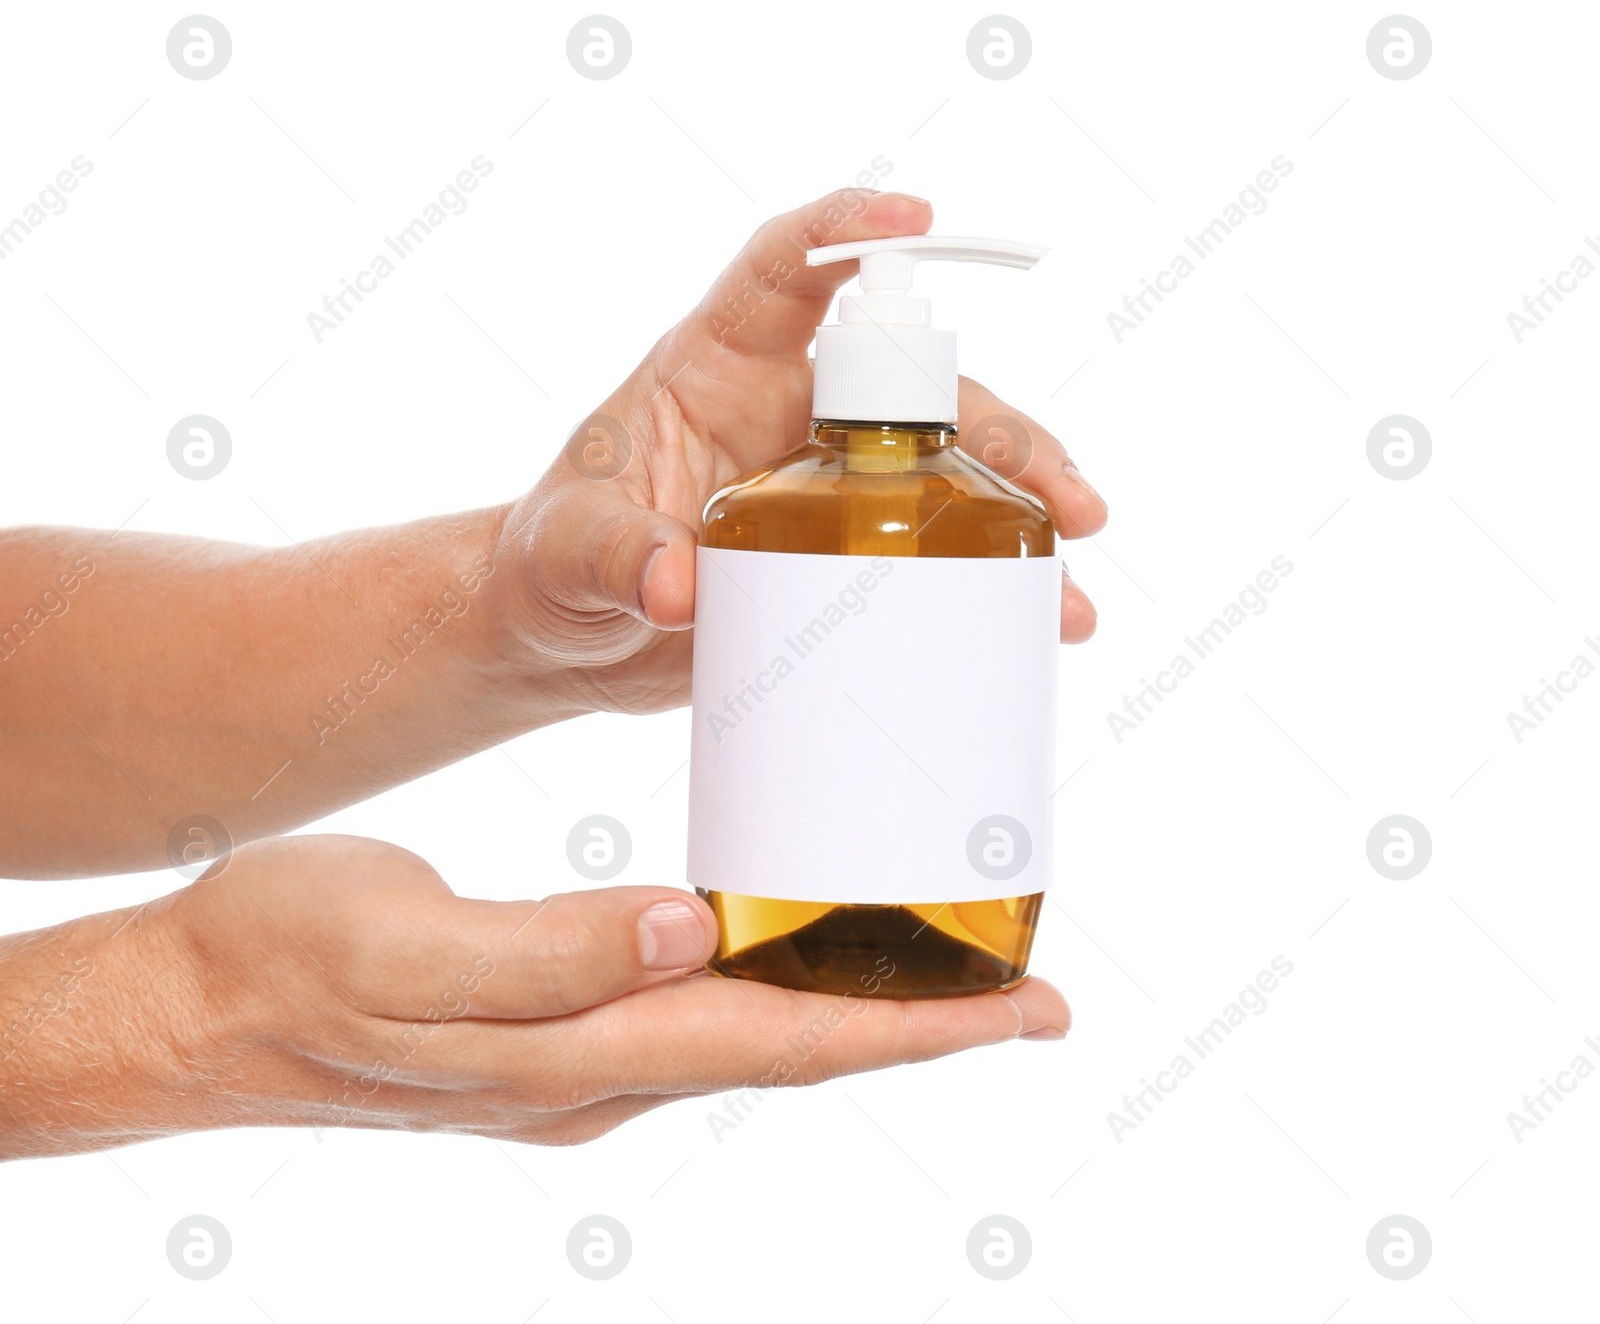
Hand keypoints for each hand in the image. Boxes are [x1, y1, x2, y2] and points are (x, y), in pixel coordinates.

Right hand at [0, 835, 1066, 1153]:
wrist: (193, 1008)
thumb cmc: (285, 958)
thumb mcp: (400, 944)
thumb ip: (548, 952)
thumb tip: (692, 928)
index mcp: (579, 1049)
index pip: (788, 1042)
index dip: (916, 1029)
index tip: (1028, 1014)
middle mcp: (599, 1072)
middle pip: (796, 1050)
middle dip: (921, 1029)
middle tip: (1029, 998)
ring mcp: (576, 1064)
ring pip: (755, 1040)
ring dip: (856, 1013)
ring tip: (943, 972)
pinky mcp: (551, 1037)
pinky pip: (700, 1019)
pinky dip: (773, 992)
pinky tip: (787, 951)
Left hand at [492, 189, 1107, 713]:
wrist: (567, 639)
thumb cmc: (551, 567)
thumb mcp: (566, 555)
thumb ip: (613, 557)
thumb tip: (678, 589)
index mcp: (716, 367)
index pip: (786, 272)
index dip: (848, 228)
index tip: (917, 219)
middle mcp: (789, 410)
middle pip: (914, 391)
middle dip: (1003, 435)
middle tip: (1065, 503)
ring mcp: (826, 484)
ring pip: (948, 469)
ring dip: (1020, 515)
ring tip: (1066, 596)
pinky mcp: (842, 553)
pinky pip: (932, 549)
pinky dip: (990, 580)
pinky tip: (1045, 621)